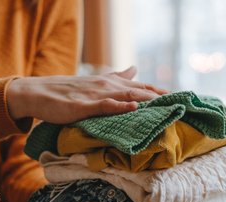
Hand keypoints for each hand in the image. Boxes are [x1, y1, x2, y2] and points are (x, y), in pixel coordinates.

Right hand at [6, 66, 169, 123]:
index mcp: (113, 83)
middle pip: (143, 92)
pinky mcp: (84, 105)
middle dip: (165, 99)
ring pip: (129, 97)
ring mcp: (97, 95)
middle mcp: (109, 86)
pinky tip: (135, 109)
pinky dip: (121, 106)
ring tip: (169, 106)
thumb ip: (118, 77)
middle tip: (186, 107)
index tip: (185, 99)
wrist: (39, 92)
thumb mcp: (96, 82)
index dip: (165, 93)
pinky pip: (105, 105)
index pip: (145, 87)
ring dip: (150, 101)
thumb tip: (136, 69)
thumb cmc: (68, 91)